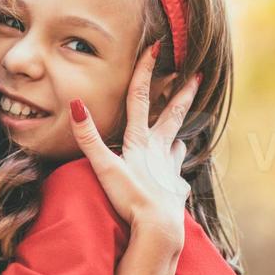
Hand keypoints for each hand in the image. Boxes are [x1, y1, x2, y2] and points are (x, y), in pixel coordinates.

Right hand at [69, 44, 199, 247]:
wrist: (158, 228)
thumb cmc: (130, 198)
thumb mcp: (104, 167)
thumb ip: (88, 137)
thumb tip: (76, 104)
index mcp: (140, 142)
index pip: (141, 98)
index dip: (146, 71)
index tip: (158, 46)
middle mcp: (159, 151)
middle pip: (173, 115)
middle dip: (183, 93)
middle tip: (197, 76)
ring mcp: (170, 171)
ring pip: (177, 147)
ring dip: (178, 136)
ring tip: (182, 133)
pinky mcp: (175, 191)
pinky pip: (177, 179)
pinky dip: (175, 176)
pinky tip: (174, 182)